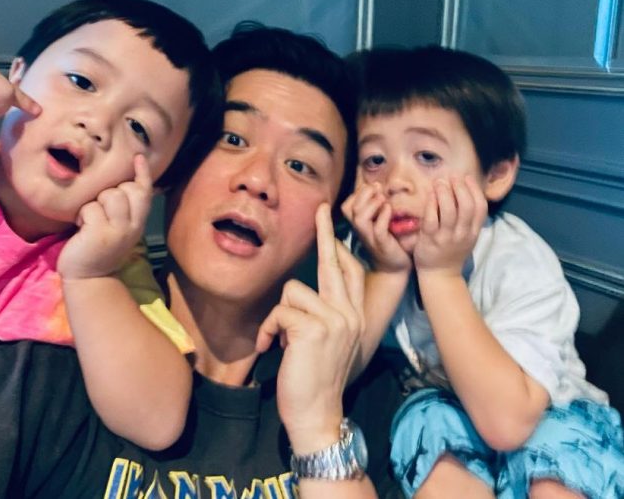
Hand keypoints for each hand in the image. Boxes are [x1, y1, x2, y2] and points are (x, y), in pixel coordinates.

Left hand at [57, 155, 153, 280]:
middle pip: (127, 189)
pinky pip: (90, 208)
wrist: (88, 278)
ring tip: (90, 218)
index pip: (145, 192)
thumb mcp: (119, 229)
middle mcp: (132, 226)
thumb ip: (125, 209)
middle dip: (111, 191)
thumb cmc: (99, 248)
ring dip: (96, 202)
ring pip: (111, 195)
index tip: (138, 156)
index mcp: (138, 223)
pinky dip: (82, 215)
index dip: (142, 173)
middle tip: (100, 208)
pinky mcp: (99, 234)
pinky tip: (80, 227)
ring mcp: (117, 230)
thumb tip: (126, 181)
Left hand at [256, 203, 364, 453]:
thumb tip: (298, 295)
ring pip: (293, 290)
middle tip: (321, 208)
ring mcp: (336, 319)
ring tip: (279, 340)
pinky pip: (279, 311)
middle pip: (334, 263)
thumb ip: (323, 317)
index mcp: (355, 317)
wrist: (317, 414)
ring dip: (277, 315)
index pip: (351, 273)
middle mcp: (351, 314)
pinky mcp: (314, 328)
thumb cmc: (315, 380)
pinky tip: (271, 348)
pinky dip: (268, 329)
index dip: (340, 248)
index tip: (331, 225)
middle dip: (325, 233)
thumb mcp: (327, 344)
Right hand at [342, 182, 411, 272]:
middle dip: (363, 194)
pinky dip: (383, 216)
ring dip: (371, 204)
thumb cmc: (388, 240)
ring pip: (360, 218)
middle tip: (378, 188)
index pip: (347, 204)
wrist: (395, 266)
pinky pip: (378, 229)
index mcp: (358, 224)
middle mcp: (360, 230)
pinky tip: (389, 209)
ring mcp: (370, 237)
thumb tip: (378, 185)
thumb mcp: (379, 220)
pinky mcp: (382, 244)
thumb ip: (376, 205)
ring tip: (383, 198)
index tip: (374, 186)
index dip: (358, 192)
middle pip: (349, 208)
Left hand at [413, 175, 485, 276]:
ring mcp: (447, 237)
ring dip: (445, 193)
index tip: (466, 177)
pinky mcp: (431, 239)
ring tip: (439, 182)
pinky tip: (429, 195)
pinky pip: (432, 219)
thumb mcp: (467, 237)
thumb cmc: (451, 252)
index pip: (480, 208)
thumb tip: (465, 193)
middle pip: (467, 206)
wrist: (440, 275)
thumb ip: (468, 219)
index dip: (474, 190)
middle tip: (451, 177)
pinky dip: (431, 204)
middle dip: (460, 188)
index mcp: (473, 232)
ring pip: (450, 211)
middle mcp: (463, 234)